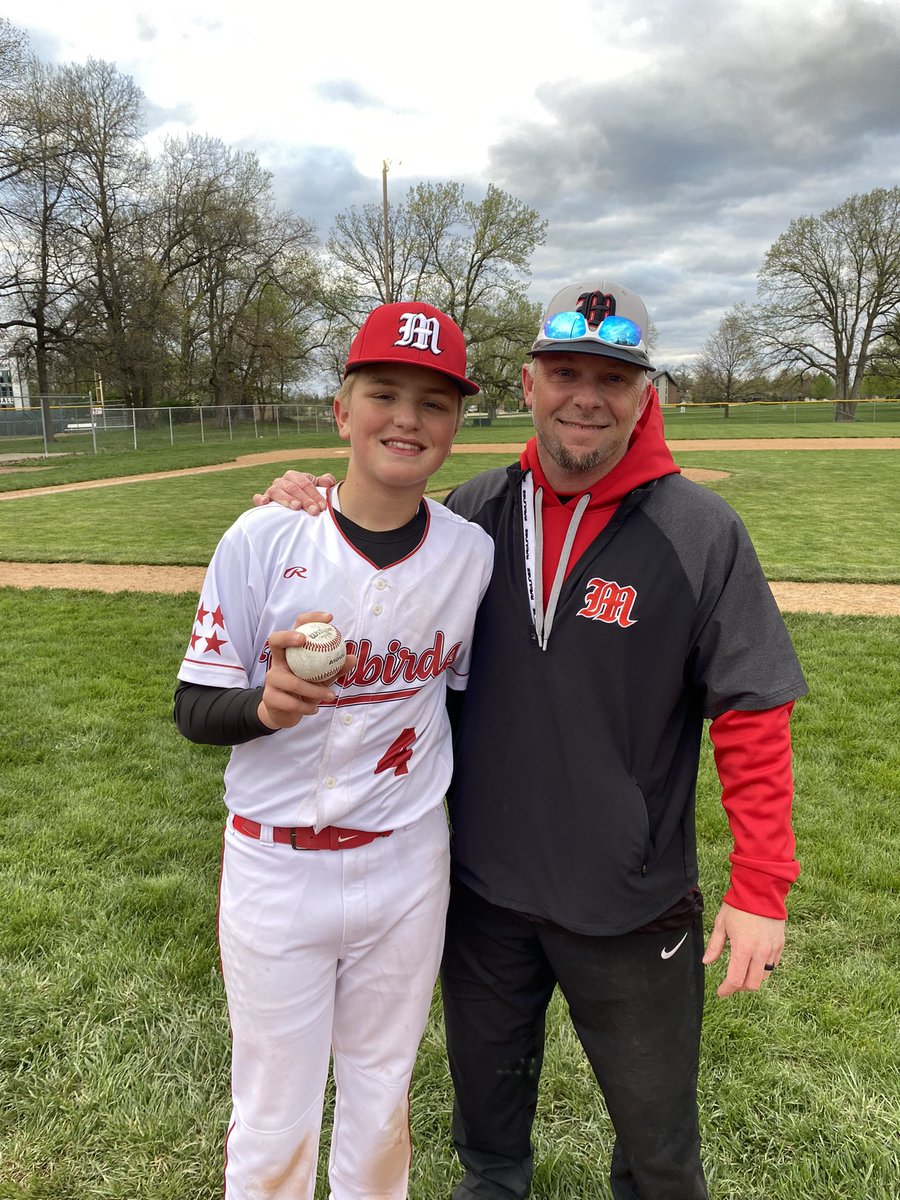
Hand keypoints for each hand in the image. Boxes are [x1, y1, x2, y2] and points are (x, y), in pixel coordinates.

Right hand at [252, 470, 335, 512]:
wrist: (292, 503)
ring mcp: (271, 490)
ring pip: (278, 491)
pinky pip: (258, 498)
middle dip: (305, 499)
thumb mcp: (315, 488)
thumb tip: (329, 481)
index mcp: (294, 476)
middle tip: (314, 511)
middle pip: (293, 488)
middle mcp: (282, 481)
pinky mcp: (263, 499)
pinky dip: (260, 499)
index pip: (305, 483)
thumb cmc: (305, 495)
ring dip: (287, 499)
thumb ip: (324, 482)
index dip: (315, 494)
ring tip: (296, 507)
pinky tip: (265, 502)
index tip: (323, 506)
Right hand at [257, 610, 355, 728]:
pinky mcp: (270, 697)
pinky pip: (290, 702)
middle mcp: (278, 661)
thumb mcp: (322, 678)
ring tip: (330, 695)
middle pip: (275, 640)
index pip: (298, 626)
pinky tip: (315, 709)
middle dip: (288, 636)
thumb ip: (336, 668)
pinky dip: (306, 707)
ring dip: (313, 690)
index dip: (311, 618)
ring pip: (291, 680)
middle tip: (304, 640)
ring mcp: (271, 678)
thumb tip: (353, 658)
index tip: (329, 618)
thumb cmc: (305, 690)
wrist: (285, 713)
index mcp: (292, 652)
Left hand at [702, 902, 784, 997]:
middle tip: (731, 983)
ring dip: (753, 979)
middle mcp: (760, 953)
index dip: (727, 989)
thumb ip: (715, 946)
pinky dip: (763, 969)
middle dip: (740, 987)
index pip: (736, 980)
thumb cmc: (738, 906)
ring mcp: (772, 949)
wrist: (761, 890)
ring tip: (743, 972)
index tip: (721, 992)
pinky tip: (754, 962)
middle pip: (752, 984)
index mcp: (743, 949)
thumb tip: (707, 962)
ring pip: (765, 977)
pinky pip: (773, 965)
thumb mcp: (721, 924)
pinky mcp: (780, 944)